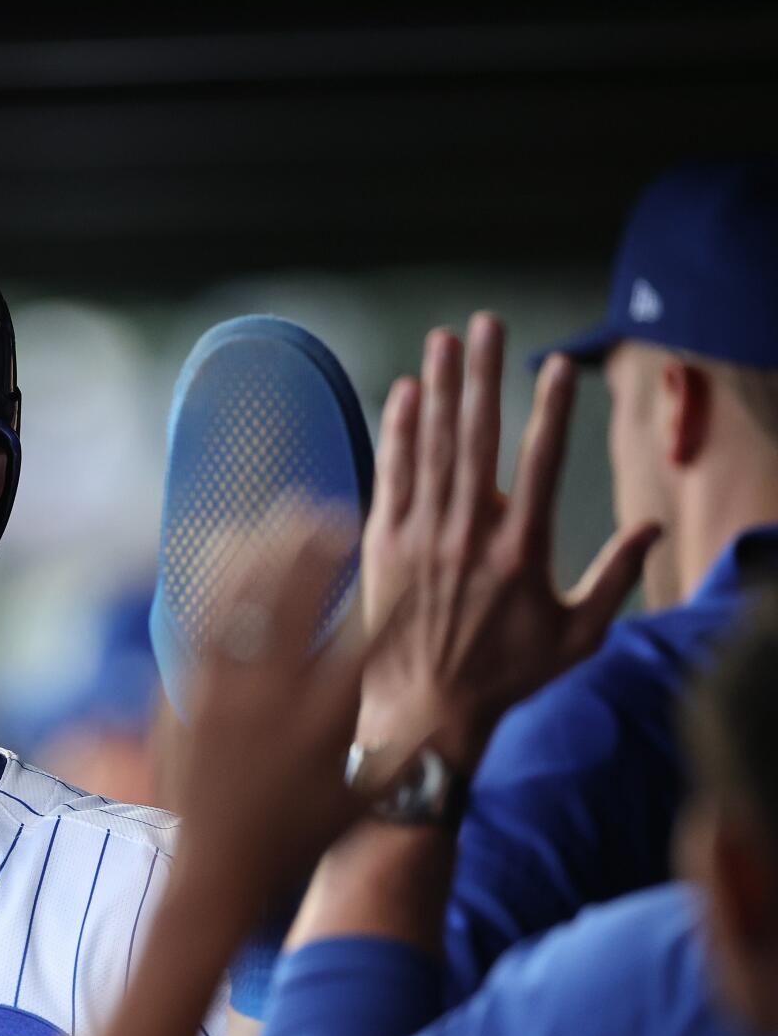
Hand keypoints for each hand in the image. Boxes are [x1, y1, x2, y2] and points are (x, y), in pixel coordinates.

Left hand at [169, 517, 376, 920]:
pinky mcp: (188, 695)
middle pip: (299, 603)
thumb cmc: (293, 842)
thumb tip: (444, 728)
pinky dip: (220, 583)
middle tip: (339, 519)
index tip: (407, 563)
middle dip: (321, 553)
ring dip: (270, 554)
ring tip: (291, 519)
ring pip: (246, 604)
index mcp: (325, 722)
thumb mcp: (358, 805)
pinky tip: (233, 552)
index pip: (367, 641)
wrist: (215, 874)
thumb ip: (399, 760)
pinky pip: (204, 624)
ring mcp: (224, 693)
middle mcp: (273, 699)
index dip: (388, 596)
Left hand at [355, 314, 659, 774]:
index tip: (556, 364)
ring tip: (445, 339)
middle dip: (484, 376)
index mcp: (521, 552)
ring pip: (431, 448)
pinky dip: (398, 433)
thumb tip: (654, 532)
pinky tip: (406, 393)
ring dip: (441, 389)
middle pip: (479, 439)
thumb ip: (616, 578)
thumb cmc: (506, 676)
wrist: (423, 712)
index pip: (540, 464)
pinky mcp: (382, 546)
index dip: (550, 409)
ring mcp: (421, 538)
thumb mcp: (577, 635)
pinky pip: (391, 477)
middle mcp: (469, 536)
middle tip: (487, 323)